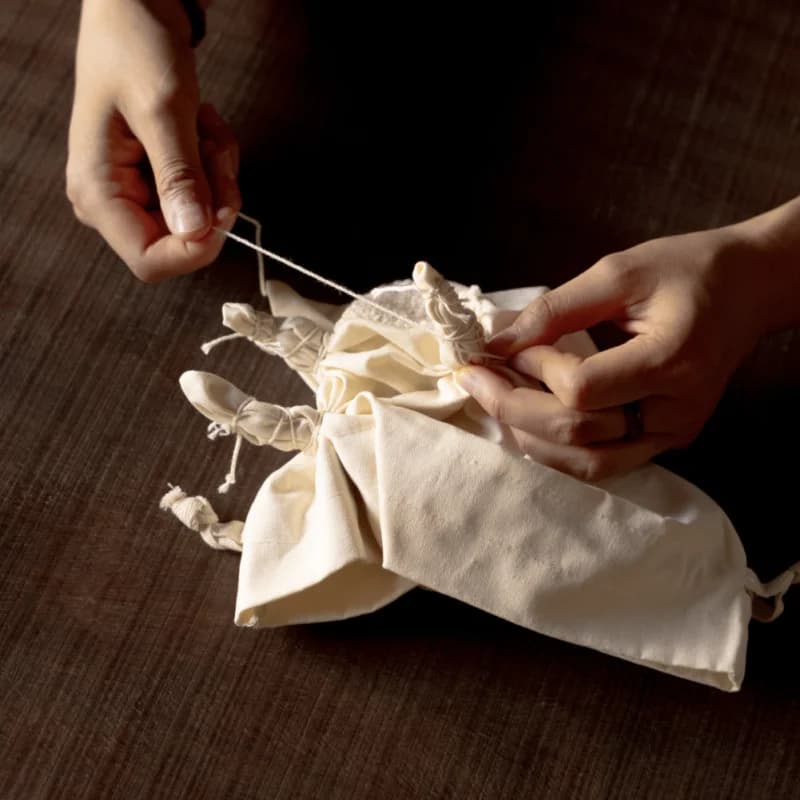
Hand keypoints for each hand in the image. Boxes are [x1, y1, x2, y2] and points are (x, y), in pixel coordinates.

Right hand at [67, 0, 240, 281]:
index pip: (151, 261)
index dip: (196, 248)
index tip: (224, 208)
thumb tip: (196, 232)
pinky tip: (203, 128)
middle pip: (182, 240)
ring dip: (218, 175)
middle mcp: (111, 202)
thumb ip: (180, 176)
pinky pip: (202, 195)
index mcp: (97, 194)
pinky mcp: (155, 180)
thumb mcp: (163, 111)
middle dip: (213, 199)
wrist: (133, 10)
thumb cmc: (134, 47)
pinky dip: (215, 165)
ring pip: (199, 218)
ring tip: (206, 127)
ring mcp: (134, 193)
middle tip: (215, 149)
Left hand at [458, 225, 768, 480]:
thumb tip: (496, 343)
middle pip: (576, 434)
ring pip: (586, 463)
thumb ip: (554, 311)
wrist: (748, 289)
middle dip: (511, 407)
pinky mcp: (664, 440)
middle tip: (473, 378)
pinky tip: (527, 419)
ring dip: (528, 435)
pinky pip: (601, 462)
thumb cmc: (687, 270)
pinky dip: (556, 447)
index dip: (534, 368)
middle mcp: (675, 411)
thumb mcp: (617, 273)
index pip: (581, 390)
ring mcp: (671, 434)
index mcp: (671, 361)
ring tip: (494, 399)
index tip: (510, 344)